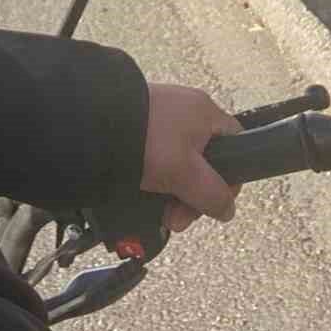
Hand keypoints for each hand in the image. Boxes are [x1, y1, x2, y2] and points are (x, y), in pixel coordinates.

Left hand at [141, 82, 242, 233]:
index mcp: (205, 113)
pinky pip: (158, 161)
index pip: (236, 146)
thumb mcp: (186, 173)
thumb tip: (228, 208)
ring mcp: (161, 120)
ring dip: (173, 194)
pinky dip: (155, 180)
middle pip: (205, 164)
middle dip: (193, 197)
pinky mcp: (140, 129)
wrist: (94, 123)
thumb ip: (213, 194)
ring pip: (180, 166)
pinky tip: (146, 196)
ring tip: (160, 212)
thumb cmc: (143, 137)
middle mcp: (186, 112)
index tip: (213, 202)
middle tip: (177, 218)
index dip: (230, 179)